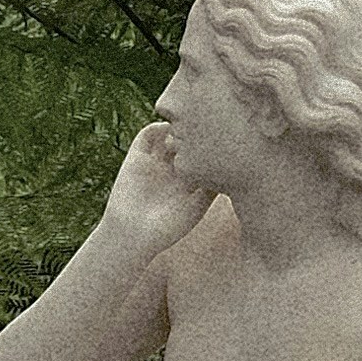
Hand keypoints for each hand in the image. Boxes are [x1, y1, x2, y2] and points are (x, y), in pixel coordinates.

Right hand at [102, 110, 211, 253]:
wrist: (131, 234)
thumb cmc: (167, 227)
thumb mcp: (197, 207)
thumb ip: (211, 187)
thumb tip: (229, 163)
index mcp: (191, 180)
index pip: (206, 153)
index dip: (214, 142)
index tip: (223, 138)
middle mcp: (174, 168)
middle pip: (190, 139)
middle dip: (198, 129)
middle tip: (205, 126)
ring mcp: (156, 162)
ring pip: (170, 134)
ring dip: (177, 126)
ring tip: (186, 127)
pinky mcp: (137, 158)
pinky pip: (148, 135)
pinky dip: (158, 128)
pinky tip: (167, 130)